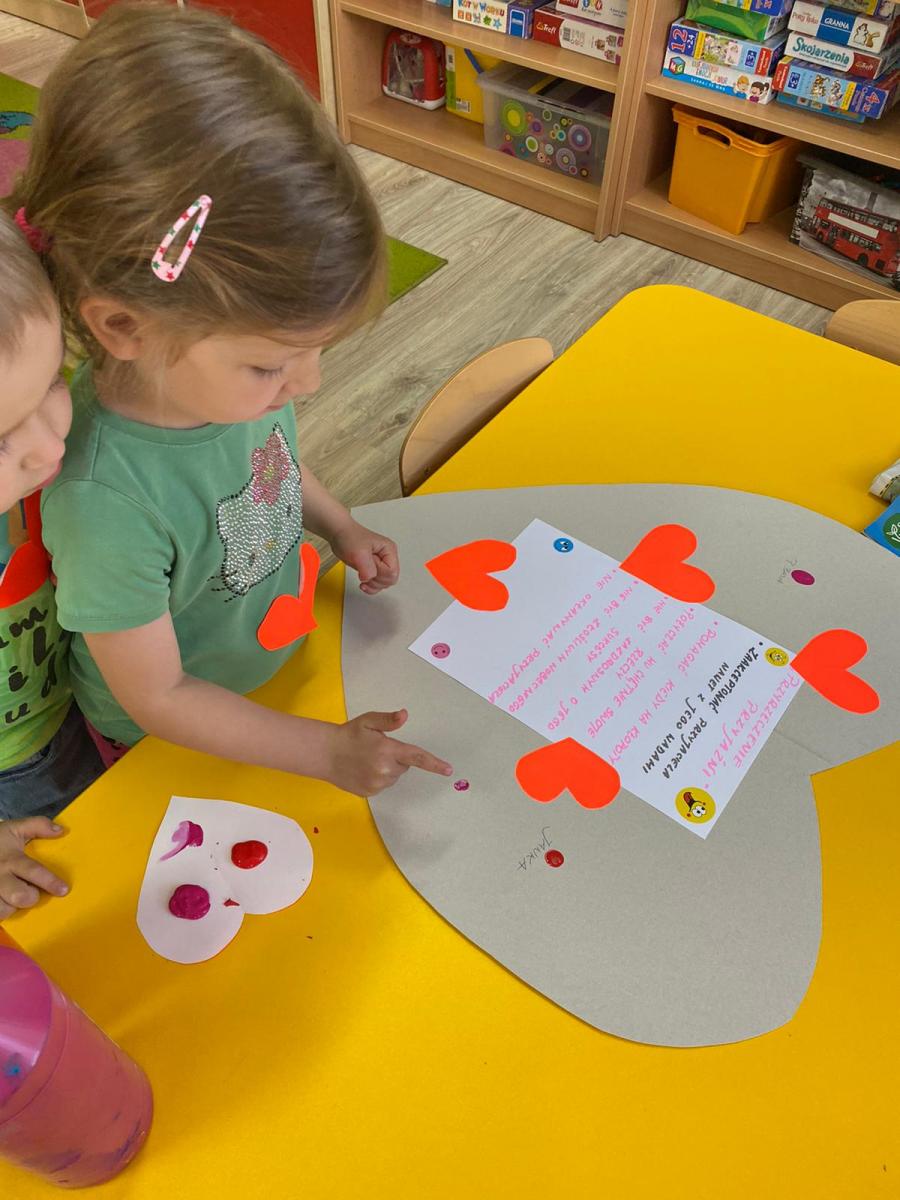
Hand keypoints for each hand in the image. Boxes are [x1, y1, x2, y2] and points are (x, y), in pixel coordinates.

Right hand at [0, 817, 68, 920]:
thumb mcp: (15, 828)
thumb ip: (38, 825)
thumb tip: (60, 830)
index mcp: (11, 859)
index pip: (33, 871)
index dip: (50, 882)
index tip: (64, 890)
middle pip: (19, 896)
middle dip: (30, 898)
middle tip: (31, 892)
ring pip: (4, 910)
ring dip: (12, 907)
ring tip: (12, 897)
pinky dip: (0, 912)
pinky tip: (3, 901)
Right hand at [323, 709, 451, 795]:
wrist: (325, 754)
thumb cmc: (349, 735)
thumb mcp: (368, 721)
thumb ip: (388, 720)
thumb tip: (404, 715)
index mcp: (387, 750)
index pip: (417, 758)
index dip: (434, 764)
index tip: (449, 770)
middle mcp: (384, 770)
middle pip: (404, 766)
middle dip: (396, 757)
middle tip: (377, 749)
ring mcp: (377, 784)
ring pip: (394, 776)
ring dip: (387, 768)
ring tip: (367, 759)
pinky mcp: (370, 792)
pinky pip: (383, 784)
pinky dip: (378, 778)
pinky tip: (363, 769)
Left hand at [330, 520, 398, 594]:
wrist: (339, 535)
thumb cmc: (349, 537)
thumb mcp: (359, 553)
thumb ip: (367, 568)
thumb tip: (370, 579)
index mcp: (389, 550)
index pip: (392, 572)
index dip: (378, 573)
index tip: (367, 565)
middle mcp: (387, 558)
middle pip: (390, 580)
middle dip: (376, 580)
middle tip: (364, 571)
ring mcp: (381, 564)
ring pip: (384, 584)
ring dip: (373, 584)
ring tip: (362, 575)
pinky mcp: (373, 569)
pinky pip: (377, 584)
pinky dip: (370, 587)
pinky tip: (363, 583)